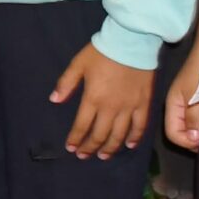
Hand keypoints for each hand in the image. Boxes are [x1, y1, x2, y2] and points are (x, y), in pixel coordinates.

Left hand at [50, 41, 148, 158]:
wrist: (131, 42)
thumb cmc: (102, 52)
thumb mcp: (78, 64)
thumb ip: (66, 83)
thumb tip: (54, 100)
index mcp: (93, 99)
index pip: (82, 126)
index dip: (76, 139)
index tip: (71, 148)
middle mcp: (111, 108)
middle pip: (100, 134)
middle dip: (90, 147)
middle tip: (84, 155)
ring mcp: (129, 107)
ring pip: (119, 135)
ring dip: (110, 147)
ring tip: (103, 156)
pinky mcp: (144, 104)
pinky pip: (140, 126)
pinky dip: (134, 138)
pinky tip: (129, 145)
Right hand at [163, 49, 198, 149]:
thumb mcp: (197, 95)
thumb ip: (194, 118)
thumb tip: (194, 140)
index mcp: (173, 104)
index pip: (173, 134)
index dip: (188, 142)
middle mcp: (180, 106)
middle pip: (182, 132)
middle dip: (196, 139)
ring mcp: (191, 102)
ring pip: (193, 126)